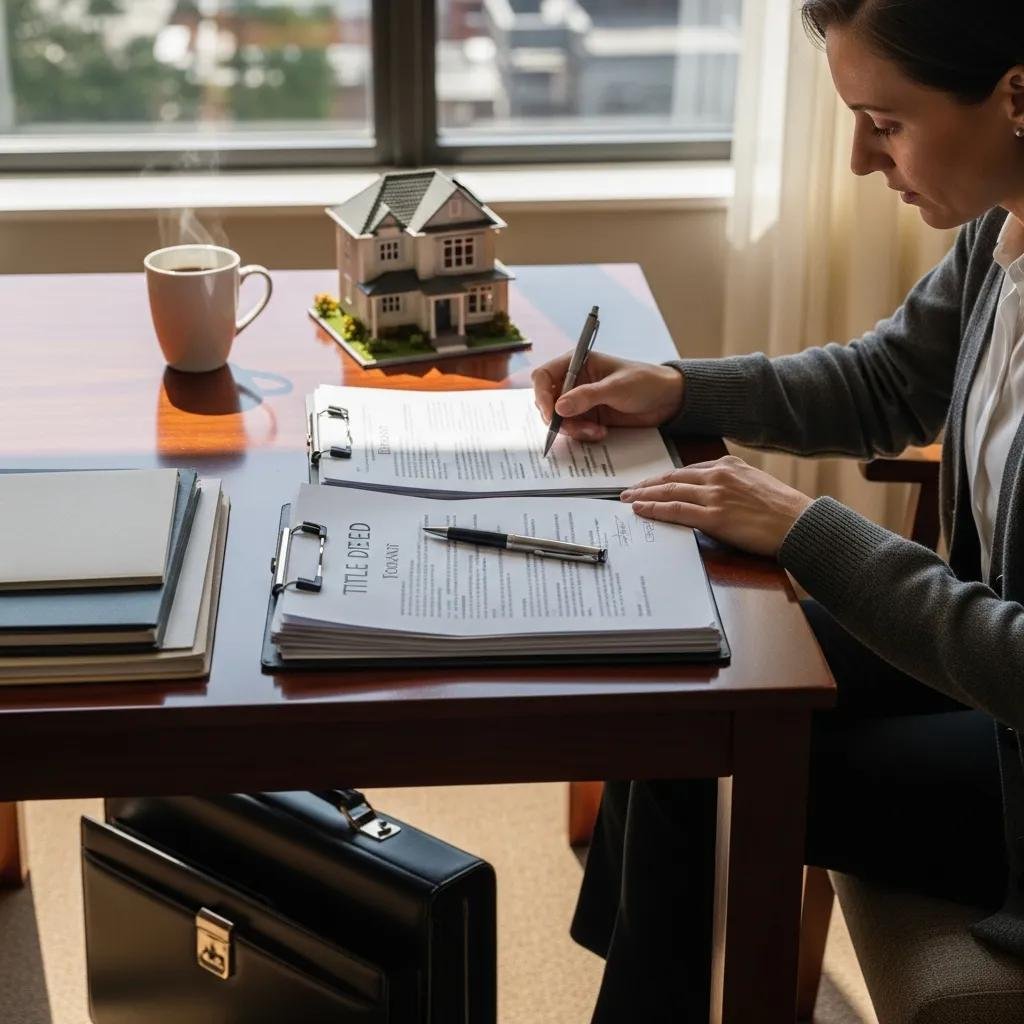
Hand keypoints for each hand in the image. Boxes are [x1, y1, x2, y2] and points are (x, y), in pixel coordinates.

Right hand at [531, 352, 684, 441]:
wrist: (667, 400)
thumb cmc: (644, 382)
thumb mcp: (616, 388)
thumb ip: (587, 396)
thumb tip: (558, 407)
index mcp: (577, 363)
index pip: (544, 376)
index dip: (540, 394)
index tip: (550, 413)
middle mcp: (574, 382)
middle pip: (547, 401)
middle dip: (558, 418)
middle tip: (573, 428)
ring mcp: (580, 401)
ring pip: (560, 419)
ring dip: (574, 429)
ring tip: (595, 431)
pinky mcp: (589, 417)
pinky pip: (574, 430)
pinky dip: (583, 434)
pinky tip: (601, 433)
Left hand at [620, 455, 813, 557]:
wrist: (800, 524)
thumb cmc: (782, 510)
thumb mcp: (753, 484)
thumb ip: (729, 485)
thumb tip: (706, 495)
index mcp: (728, 465)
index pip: (686, 470)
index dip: (663, 478)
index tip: (649, 483)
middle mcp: (719, 476)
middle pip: (672, 478)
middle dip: (647, 485)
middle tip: (627, 491)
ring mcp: (715, 496)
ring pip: (670, 492)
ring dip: (644, 496)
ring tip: (628, 500)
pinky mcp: (714, 517)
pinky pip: (676, 511)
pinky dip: (655, 509)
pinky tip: (641, 510)